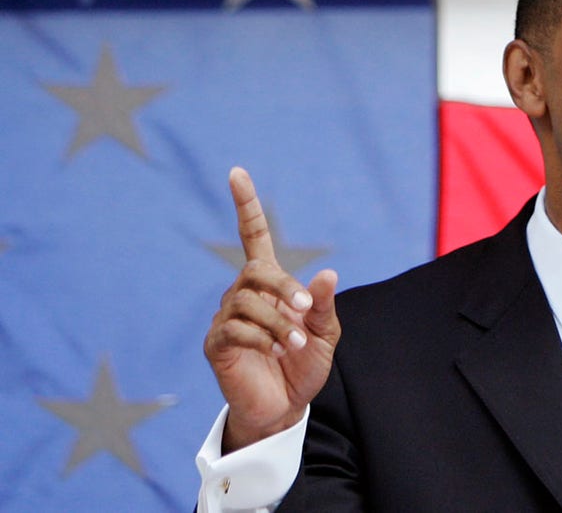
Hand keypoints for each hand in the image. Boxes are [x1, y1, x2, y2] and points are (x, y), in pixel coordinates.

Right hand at [203, 166, 340, 452]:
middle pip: (256, 271)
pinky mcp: (217, 344)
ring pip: (246, 301)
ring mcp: (227, 318)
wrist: (284, 406)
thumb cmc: (303, 365)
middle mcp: (243, 294)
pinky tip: (275, 353)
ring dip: (278, 322)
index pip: (253, 236)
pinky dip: (262, 339)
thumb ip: (324, 305)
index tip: (237, 172)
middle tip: (306, 310)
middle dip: (284, 288)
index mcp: (269, 284)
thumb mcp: (325, 334)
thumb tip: (326, 274)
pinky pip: (234, 329)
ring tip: (296, 344)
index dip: (247, 206)